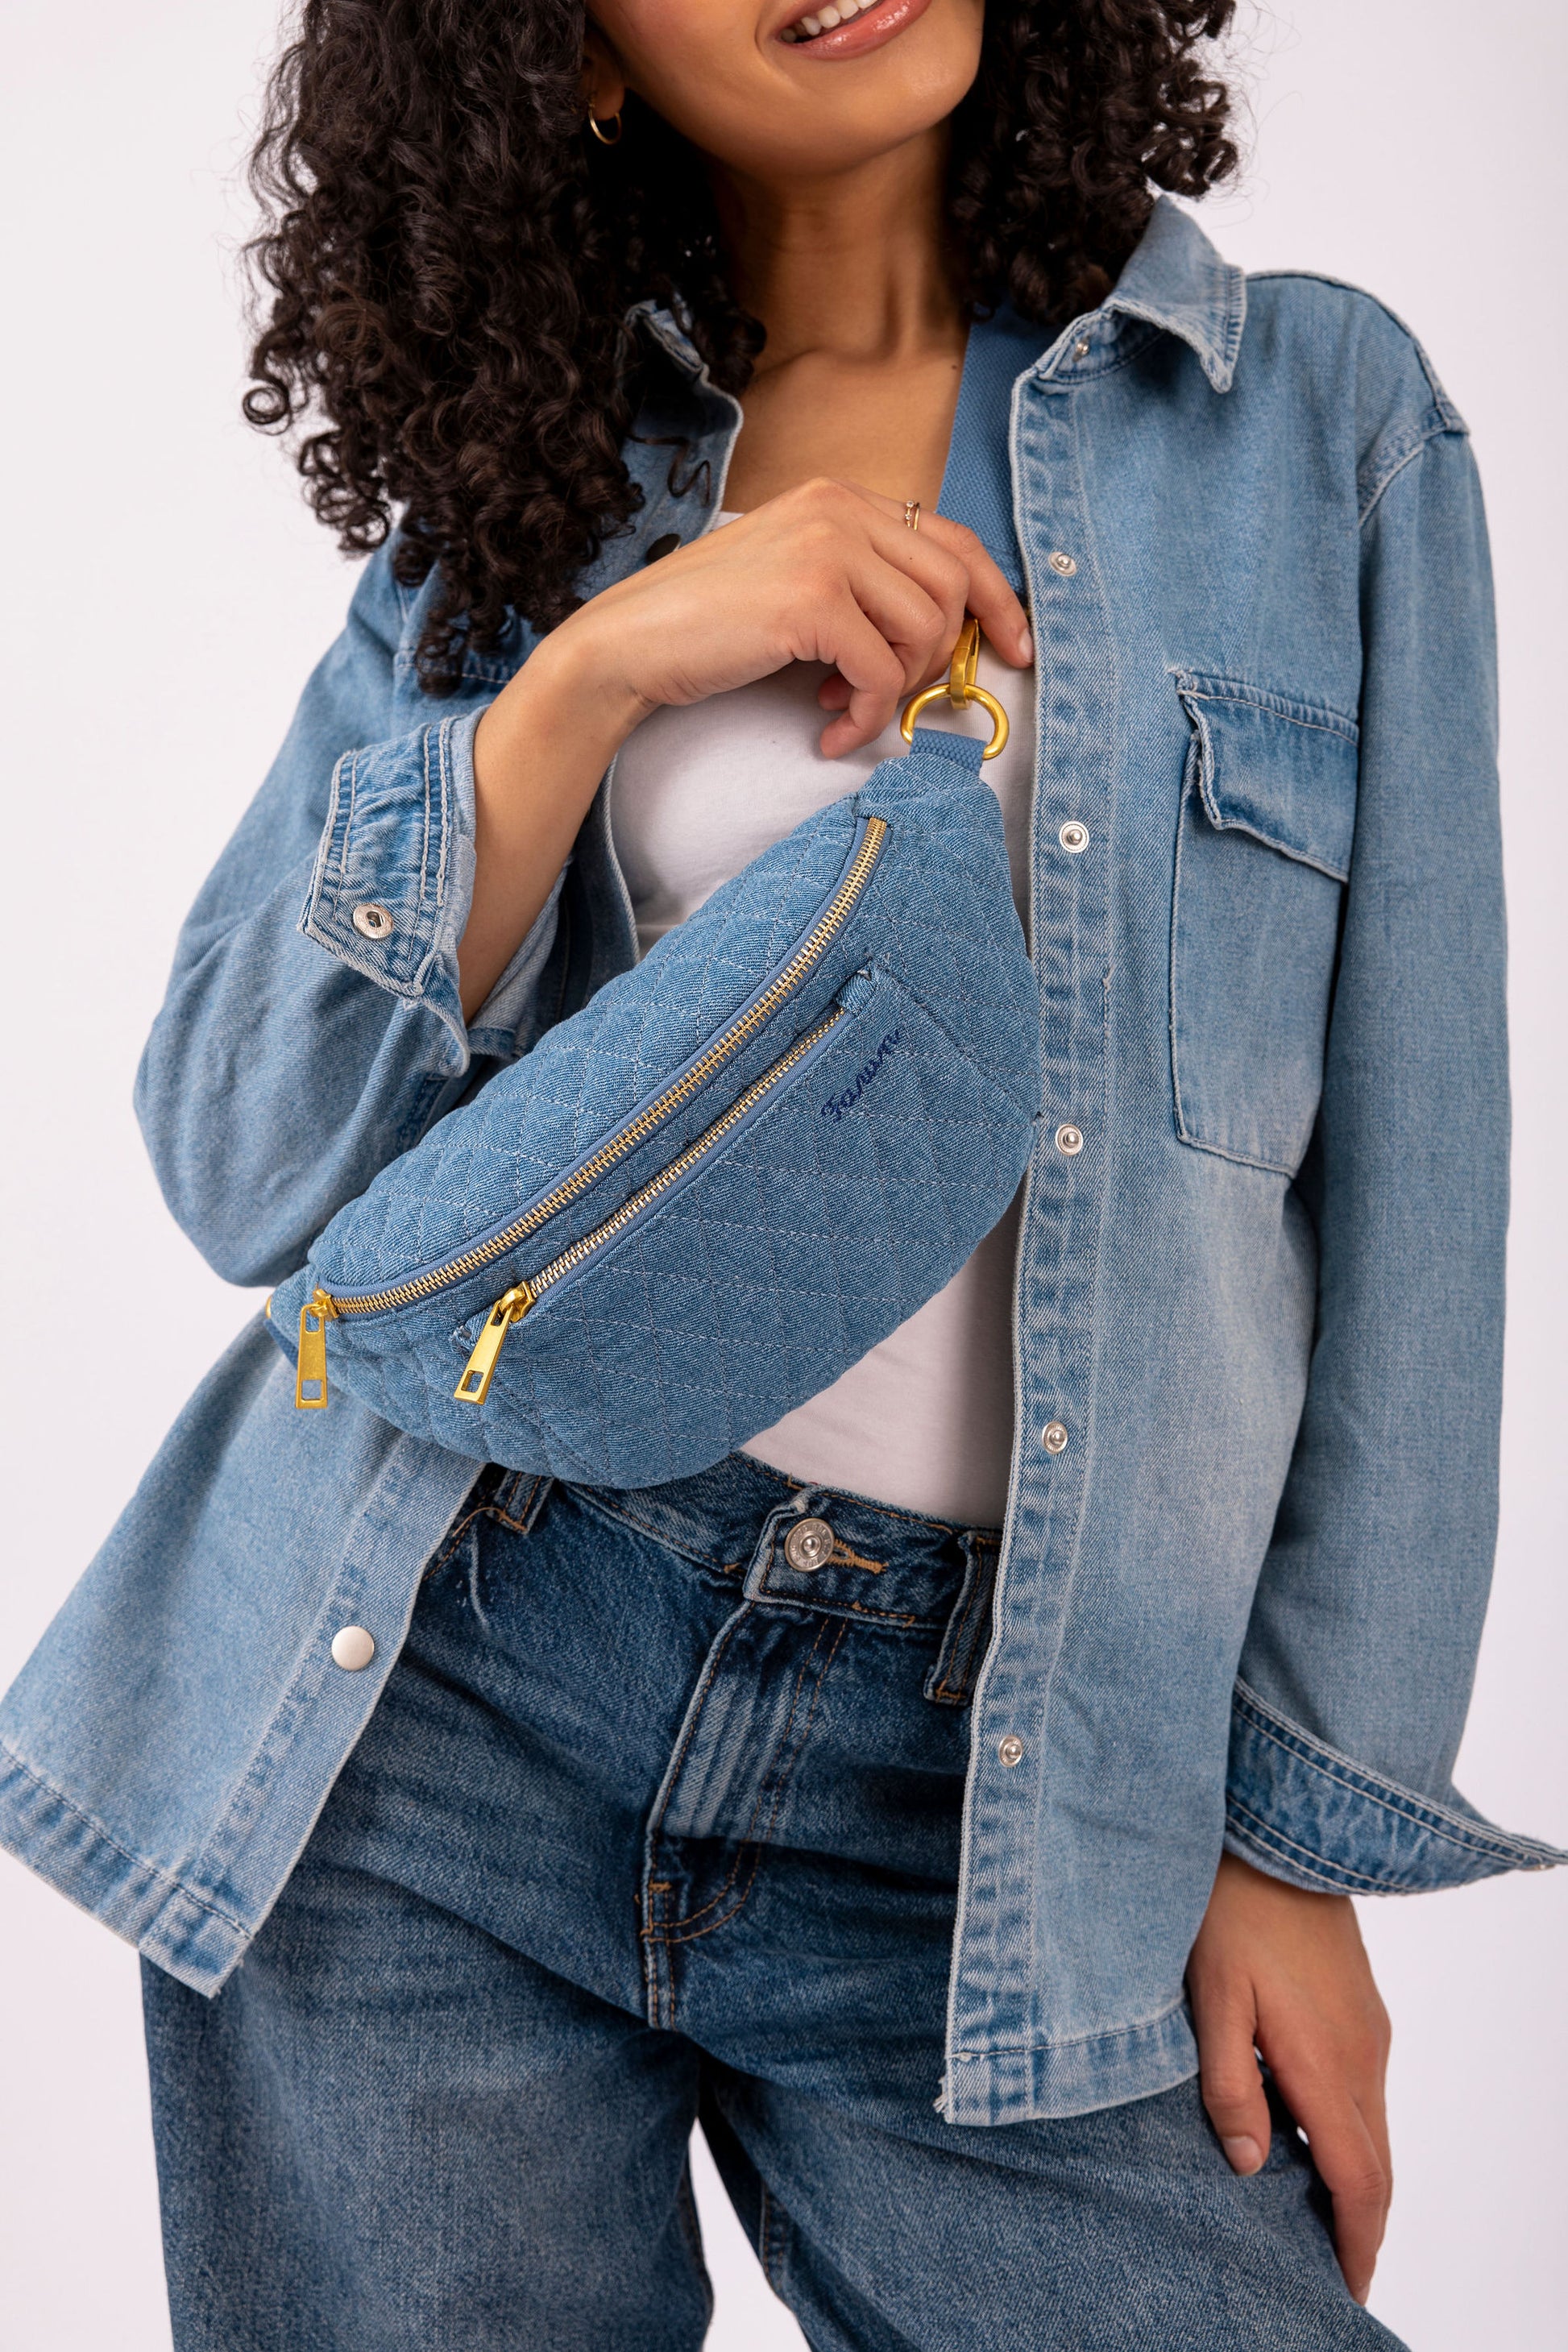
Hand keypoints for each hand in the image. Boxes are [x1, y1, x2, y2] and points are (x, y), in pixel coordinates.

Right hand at [537, 475, 1031, 756]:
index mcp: (841, 497)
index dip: (998, 601)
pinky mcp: (811, 602)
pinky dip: (865, 717)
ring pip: (925, 631)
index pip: (956, 541)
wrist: (630, 644)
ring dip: (894, 691)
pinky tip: (829, 732)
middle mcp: (840, 510)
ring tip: (846, 711)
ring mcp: (826, 550)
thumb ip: (861, 581)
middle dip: (937, 659)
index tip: (1015, 651)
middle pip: (953, 589)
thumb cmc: (709, 625)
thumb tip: (935, 629)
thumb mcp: (797, 578)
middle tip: (892, 696)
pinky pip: (882, 673)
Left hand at [1187, 1851, 1392, 2303]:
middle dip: (1360, 2226)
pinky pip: (1364, 2090)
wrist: (1277, 1830)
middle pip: (1378, 2164)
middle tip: (1331, 2272)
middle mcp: (1363, 2052)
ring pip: (1373, 2127)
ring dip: (1354, 2179)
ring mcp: (1370, 2028)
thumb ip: (1230, 2083)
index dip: (1356, 2242)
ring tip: (1314, 2220)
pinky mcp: (1363, 2008)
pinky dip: (1347, 2134)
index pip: (1359, 2178)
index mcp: (1326, 2059)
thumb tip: (1248, 2165)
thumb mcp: (1209, 1996)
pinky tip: (1306, 2139)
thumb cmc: (1228, 1908)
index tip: (1344, 2288)